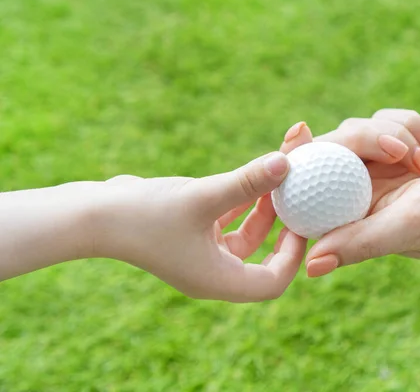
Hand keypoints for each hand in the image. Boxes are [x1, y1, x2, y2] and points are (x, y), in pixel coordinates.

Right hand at [89, 151, 306, 301]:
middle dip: (283, 223)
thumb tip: (287, 161)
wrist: (94, 213)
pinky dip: (241, 202)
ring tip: (280, 173)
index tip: (302, 219)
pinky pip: (227, 222)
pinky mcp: (190, 235)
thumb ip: (246, 181)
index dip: (293, 253)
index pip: (273, 281)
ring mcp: (201, 254)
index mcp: (217, 280)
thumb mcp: (202, 196)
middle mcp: (212, 272)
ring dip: (263, 206)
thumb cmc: (144, 213)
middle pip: (264, 256)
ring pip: (246, 234)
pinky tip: (253, 175)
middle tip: (300, 194)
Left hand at [277, 109, 419, 275]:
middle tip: (394, 146)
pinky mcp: (402, 145)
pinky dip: (408, 124)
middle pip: (330, 153)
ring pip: (357, 130)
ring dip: (392, 133)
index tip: (296, 139)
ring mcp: (383, 168)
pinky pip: (384, 119)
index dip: (294, 166)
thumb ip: (362, 241)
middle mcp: (364, 195)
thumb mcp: (414, 224)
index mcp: (358, 220)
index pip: (309, 193)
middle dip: (359, 140)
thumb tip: (308, 266)